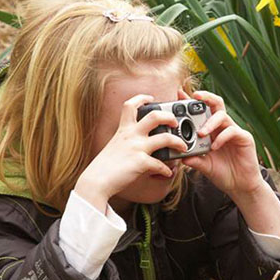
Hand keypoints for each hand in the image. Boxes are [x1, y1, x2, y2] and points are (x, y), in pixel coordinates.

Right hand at [74, 94, 186, 209]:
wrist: (96, 180)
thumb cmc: (105, 165)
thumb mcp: (115, 145)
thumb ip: (127, 139)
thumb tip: (141, 142)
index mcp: (124, 129)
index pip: (131, 105)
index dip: (142, 98)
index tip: (151, 98)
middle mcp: (131, 135)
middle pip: (155, 116)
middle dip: (170, 117)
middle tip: (175, 123)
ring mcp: (137, 147)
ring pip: (166, 138)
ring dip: (178, 142)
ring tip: (183, 147)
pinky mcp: (141, 162)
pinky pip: (161, 164)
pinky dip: (167, 169)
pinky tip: (168, 173)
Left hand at [180, 89, 266, 201]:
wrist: (240, 186)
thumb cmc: (223, 174)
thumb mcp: (203, 166)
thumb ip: (193, 159)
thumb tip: (178, 154)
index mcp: (212, 131)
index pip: (203, 111)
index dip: (192, 102)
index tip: (180, 95)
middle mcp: (223, 127)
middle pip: (217, 103)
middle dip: (206, 97)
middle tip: (195, 96)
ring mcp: (234, 131)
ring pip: (223, 116)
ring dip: (210, 123)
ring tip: (201, 133)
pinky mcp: (244, 138)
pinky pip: (232, 131)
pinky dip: (221, 137)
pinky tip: (214, 147)